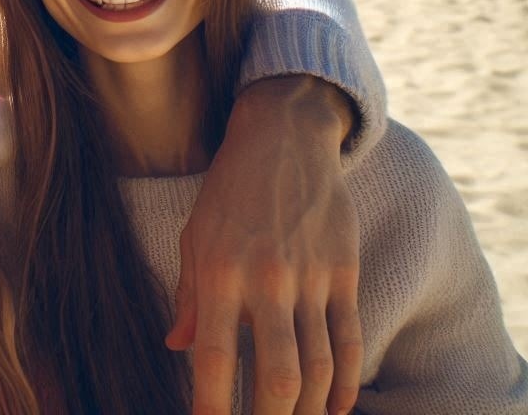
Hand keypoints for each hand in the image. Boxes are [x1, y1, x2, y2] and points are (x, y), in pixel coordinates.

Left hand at [168, 76, 362, 414]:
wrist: (285, 138)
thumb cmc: (229, 191)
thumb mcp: (195, 236)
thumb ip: (190, 296)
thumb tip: (177, 347)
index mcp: (219, 273)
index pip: (215, 357)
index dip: (211, 404)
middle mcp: (267, 281)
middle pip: (277, 377)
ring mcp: (311, 279)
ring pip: (318, 367)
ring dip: (306, 410)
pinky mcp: (345, 273)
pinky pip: (350, 340)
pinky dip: (345, 382)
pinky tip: (332, 407)